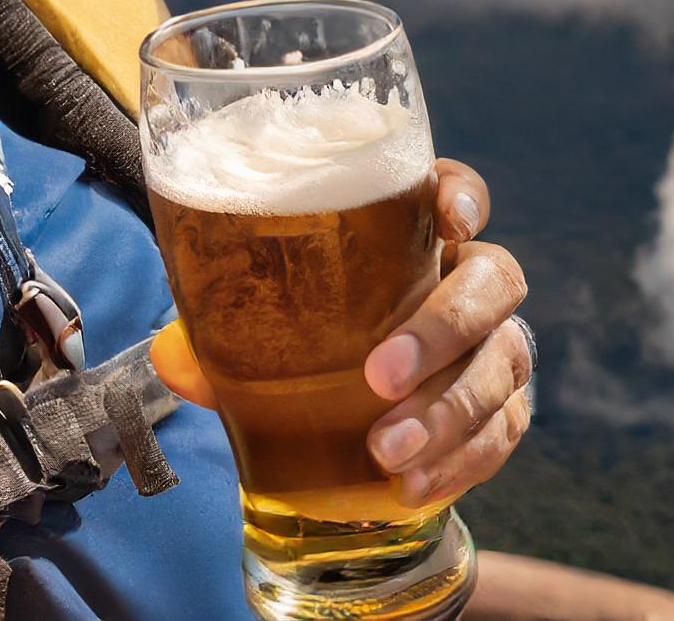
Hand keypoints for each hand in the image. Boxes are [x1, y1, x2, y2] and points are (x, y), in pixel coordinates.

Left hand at [150, 157, 531, 506]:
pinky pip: (502, 432)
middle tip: (381, 375)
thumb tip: (169, 361)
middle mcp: (468, 278)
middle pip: (494, 282)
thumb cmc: (309, 332)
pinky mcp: (504, 408)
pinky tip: (414, 484)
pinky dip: (461, 462)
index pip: (456, 189)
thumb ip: (221, 329)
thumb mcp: (267, 318)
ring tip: (387, 451)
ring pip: (502, 364)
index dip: (463, 195)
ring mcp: (494, 344)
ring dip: (447, 412)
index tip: (451, 217)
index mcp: (415, 232)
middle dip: (444, 327)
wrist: (354, 407)